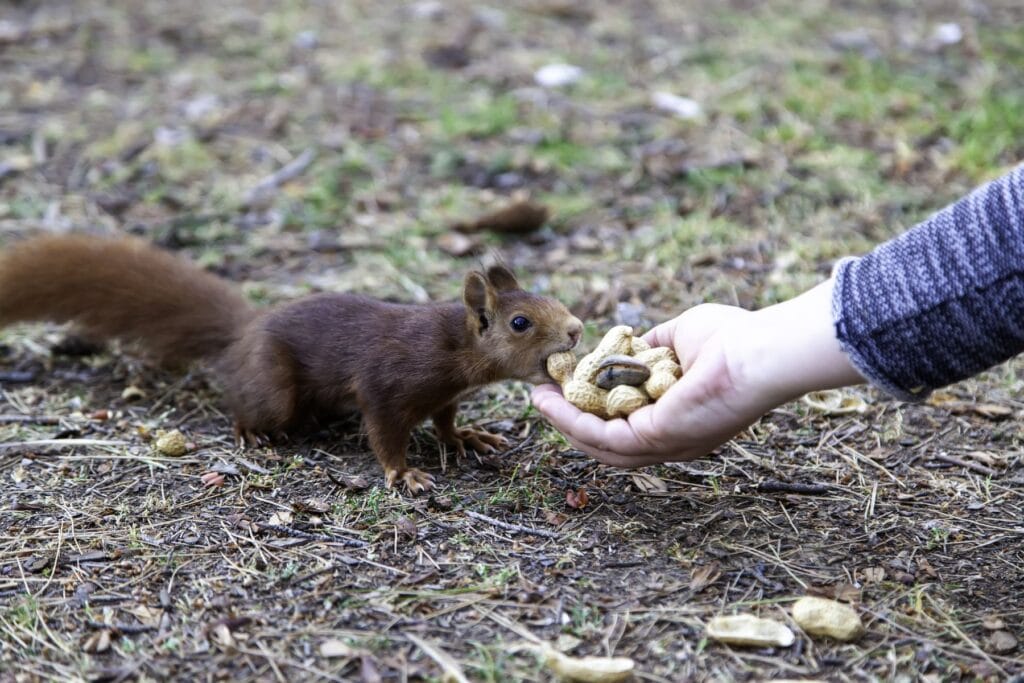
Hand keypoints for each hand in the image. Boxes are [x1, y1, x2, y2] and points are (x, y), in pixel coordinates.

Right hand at [531, 279, 863, 466]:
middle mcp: (675, 440)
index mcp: (683, 419)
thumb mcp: (682, 336)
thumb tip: (632, 343)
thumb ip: (654, 344)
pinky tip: (549, 401)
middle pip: (611, 443)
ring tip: (538, 399)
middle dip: (573, 422)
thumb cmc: (734, 338)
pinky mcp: (656, 438)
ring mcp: (666, 444)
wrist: (761, 351)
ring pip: (602, 445)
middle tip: (545, 399)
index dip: (597, 409)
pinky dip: (572, 421)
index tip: (570, 387)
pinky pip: (603, 435)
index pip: (632, 424)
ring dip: (565, 424)